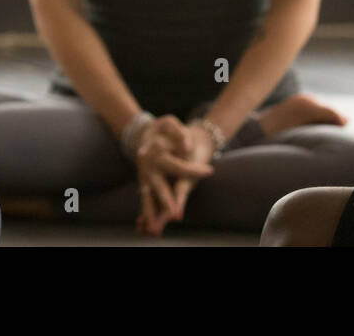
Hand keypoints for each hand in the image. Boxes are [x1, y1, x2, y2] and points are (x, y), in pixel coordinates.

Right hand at [133, 116, 213, 235]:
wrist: (148, 132)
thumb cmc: (163, 128)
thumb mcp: (170, 124)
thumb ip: (180, 135)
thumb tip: (186, 147)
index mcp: (155, 151)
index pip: (178, 165)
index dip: (193, 170)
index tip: (209, 171)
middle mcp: (148, 166)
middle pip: (158, 186)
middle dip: (166, 201)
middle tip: (175, 214)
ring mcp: (144, 176)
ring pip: (148, 197)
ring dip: (152, 212)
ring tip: (157, 229)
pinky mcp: (145, 183)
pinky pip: (147, 199)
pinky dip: (147, 211)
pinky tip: (146, 226)